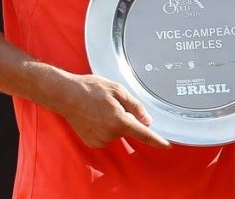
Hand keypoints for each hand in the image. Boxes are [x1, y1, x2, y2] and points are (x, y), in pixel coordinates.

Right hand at [54, 74, 170, 150]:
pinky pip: (107, 136)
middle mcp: (109, 134)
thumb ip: (135, 106)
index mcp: (118, 121)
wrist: (66, 95)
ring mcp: (100, 140)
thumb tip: (147, 121)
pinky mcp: (92, 142)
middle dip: (126, 118)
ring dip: (115, 122)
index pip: (143, 134)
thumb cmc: (91, 89)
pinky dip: (105, 127)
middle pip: (128, 129)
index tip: (167, 145)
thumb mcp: (118, 90)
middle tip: (112, 104)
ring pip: (117, 132)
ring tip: (101, 108)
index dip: (157, 140)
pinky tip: (96, 116)